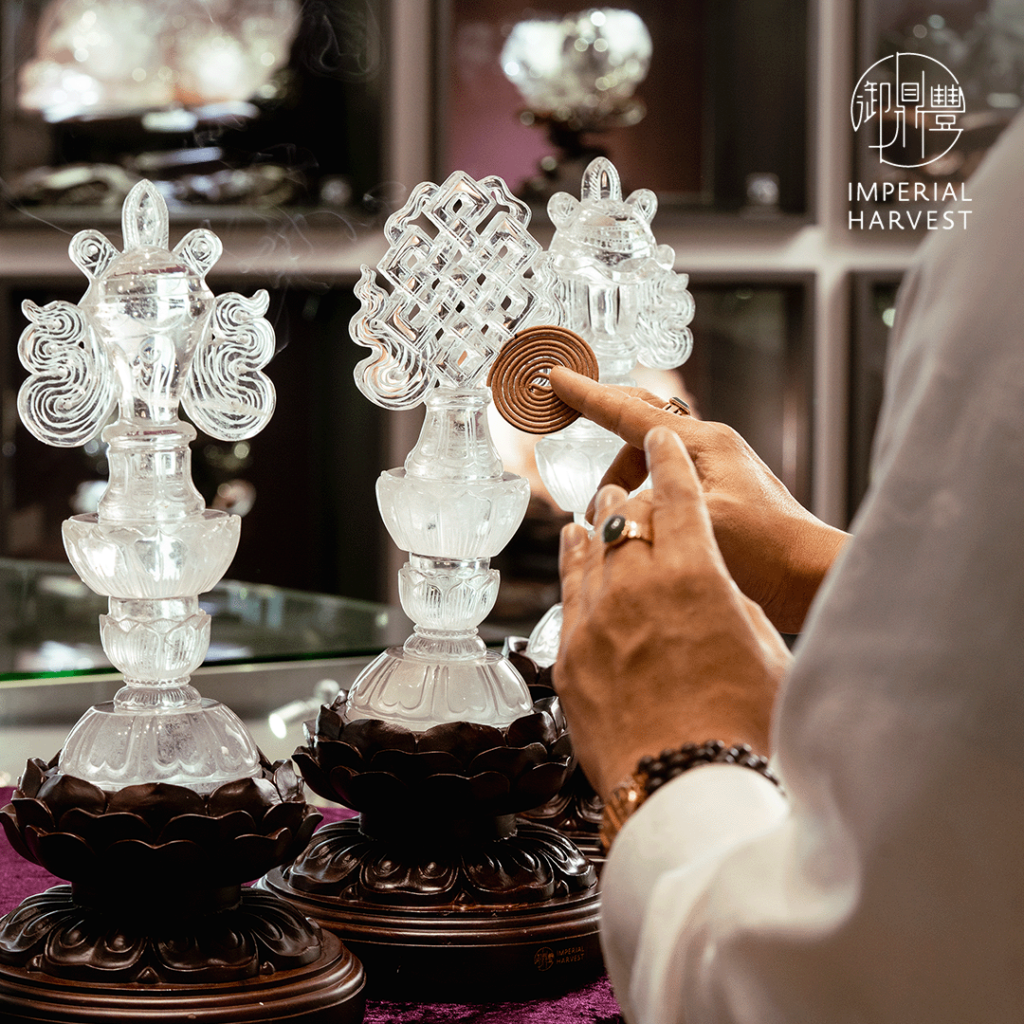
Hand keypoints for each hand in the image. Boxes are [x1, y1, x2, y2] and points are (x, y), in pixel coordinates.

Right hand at [549, 367, 847, 632]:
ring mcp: (717, 469)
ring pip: (652, 460)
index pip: (631, 411)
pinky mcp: (721, 495)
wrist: (811, 578)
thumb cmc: (768, 552)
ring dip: (624, 483)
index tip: (557, 377)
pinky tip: (639, 526)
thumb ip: (650, 506)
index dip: (589, 397)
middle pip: (642, 425)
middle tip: (575, 447)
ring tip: (608, 521)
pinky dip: (644, 496)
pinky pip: (667, 480)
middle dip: (606, 436)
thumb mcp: (699, 523)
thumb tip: (615, 504)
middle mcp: (711, 447)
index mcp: (704, 443)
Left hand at [554, 427, 790, 800]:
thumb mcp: (763, 653)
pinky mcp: (570, 656)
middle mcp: (637, 585)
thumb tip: (711, 589)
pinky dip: (573, 565)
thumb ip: (731, 608)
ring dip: (596, 524)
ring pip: (589, 551)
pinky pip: (567, 593)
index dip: (667, 460)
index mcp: (695, 575)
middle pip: (624, 519)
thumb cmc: (744, 727)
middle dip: (629, 495)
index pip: (676, 496)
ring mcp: (596, 620)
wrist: (686, 792)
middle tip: (628, 483)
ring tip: (596, 509)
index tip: (658, 435)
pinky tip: (573, 551)